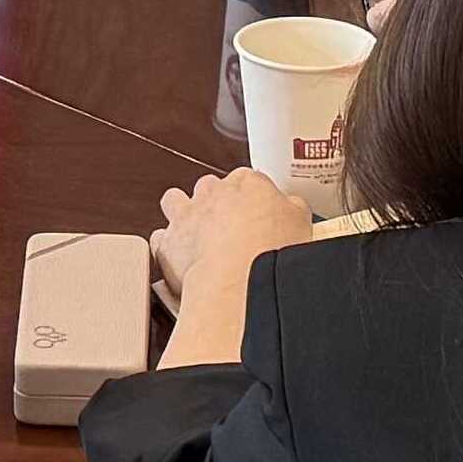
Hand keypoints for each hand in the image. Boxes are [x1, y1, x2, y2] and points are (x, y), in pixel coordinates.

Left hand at [149, 165, 315, 355]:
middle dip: (216, 204)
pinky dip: (168, 246)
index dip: (251, 200)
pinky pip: (161, 237)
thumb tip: (291, 207)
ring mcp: (186, 215)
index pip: (247, 181)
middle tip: (229, 229)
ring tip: (197, 236)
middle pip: (210, 188)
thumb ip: (293, 208)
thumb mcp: (302, 223)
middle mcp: (212, 193)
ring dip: (183, 213)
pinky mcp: (167, 242)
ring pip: (175, 200)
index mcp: (247, 183)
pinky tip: (181, 259)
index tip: (256, 216)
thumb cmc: (269, 253)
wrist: (238, 281)